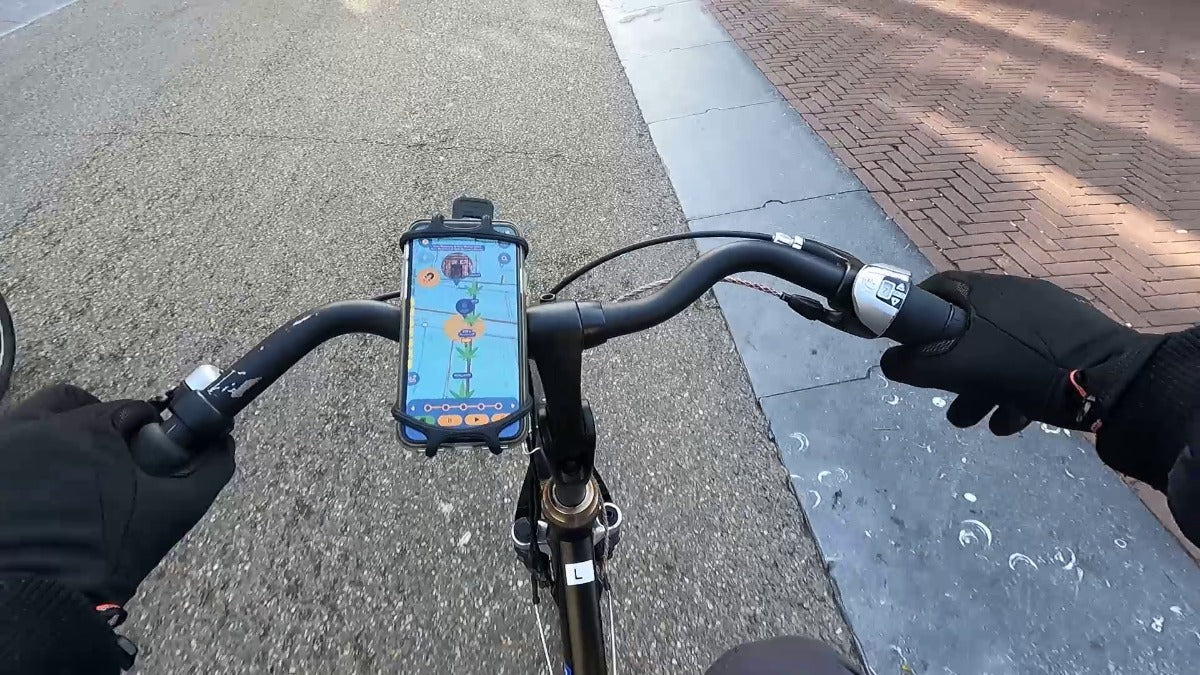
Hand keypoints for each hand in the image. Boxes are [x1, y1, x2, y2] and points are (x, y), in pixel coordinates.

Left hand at [0, 384, 233, 605]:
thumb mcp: (173, 511)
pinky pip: (6, 442)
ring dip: (56, 432)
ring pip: (34, 417)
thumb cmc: (104, 556)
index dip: (145, 429)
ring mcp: (3, 446)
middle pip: (74, 403)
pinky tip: (39, 485)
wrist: (37, 601)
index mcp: (88, 430)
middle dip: (96, 421)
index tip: (146, 451)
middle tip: (108, 458)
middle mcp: (37, 426)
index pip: (128, 409)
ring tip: (69, 469)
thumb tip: (223, 442)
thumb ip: (209, 469)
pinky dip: (24, 454)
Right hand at [880, 272, 1163, 435]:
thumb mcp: (963, 369)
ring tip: (977, 419)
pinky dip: (1012, 389)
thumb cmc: (1031, 369)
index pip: (936, 290)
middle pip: (965, 329)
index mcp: (988, 292)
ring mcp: (1047, 319)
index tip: (904, 349)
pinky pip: (1027, 364)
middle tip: (943, 397)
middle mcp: (1016, 297)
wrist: (1118, 384)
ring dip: (980, 387)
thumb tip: (889, 363)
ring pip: (996, 352)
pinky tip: (1013, 419)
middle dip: (950, 369)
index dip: (913, 318)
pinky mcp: (1071, 343)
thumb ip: (919, 366)